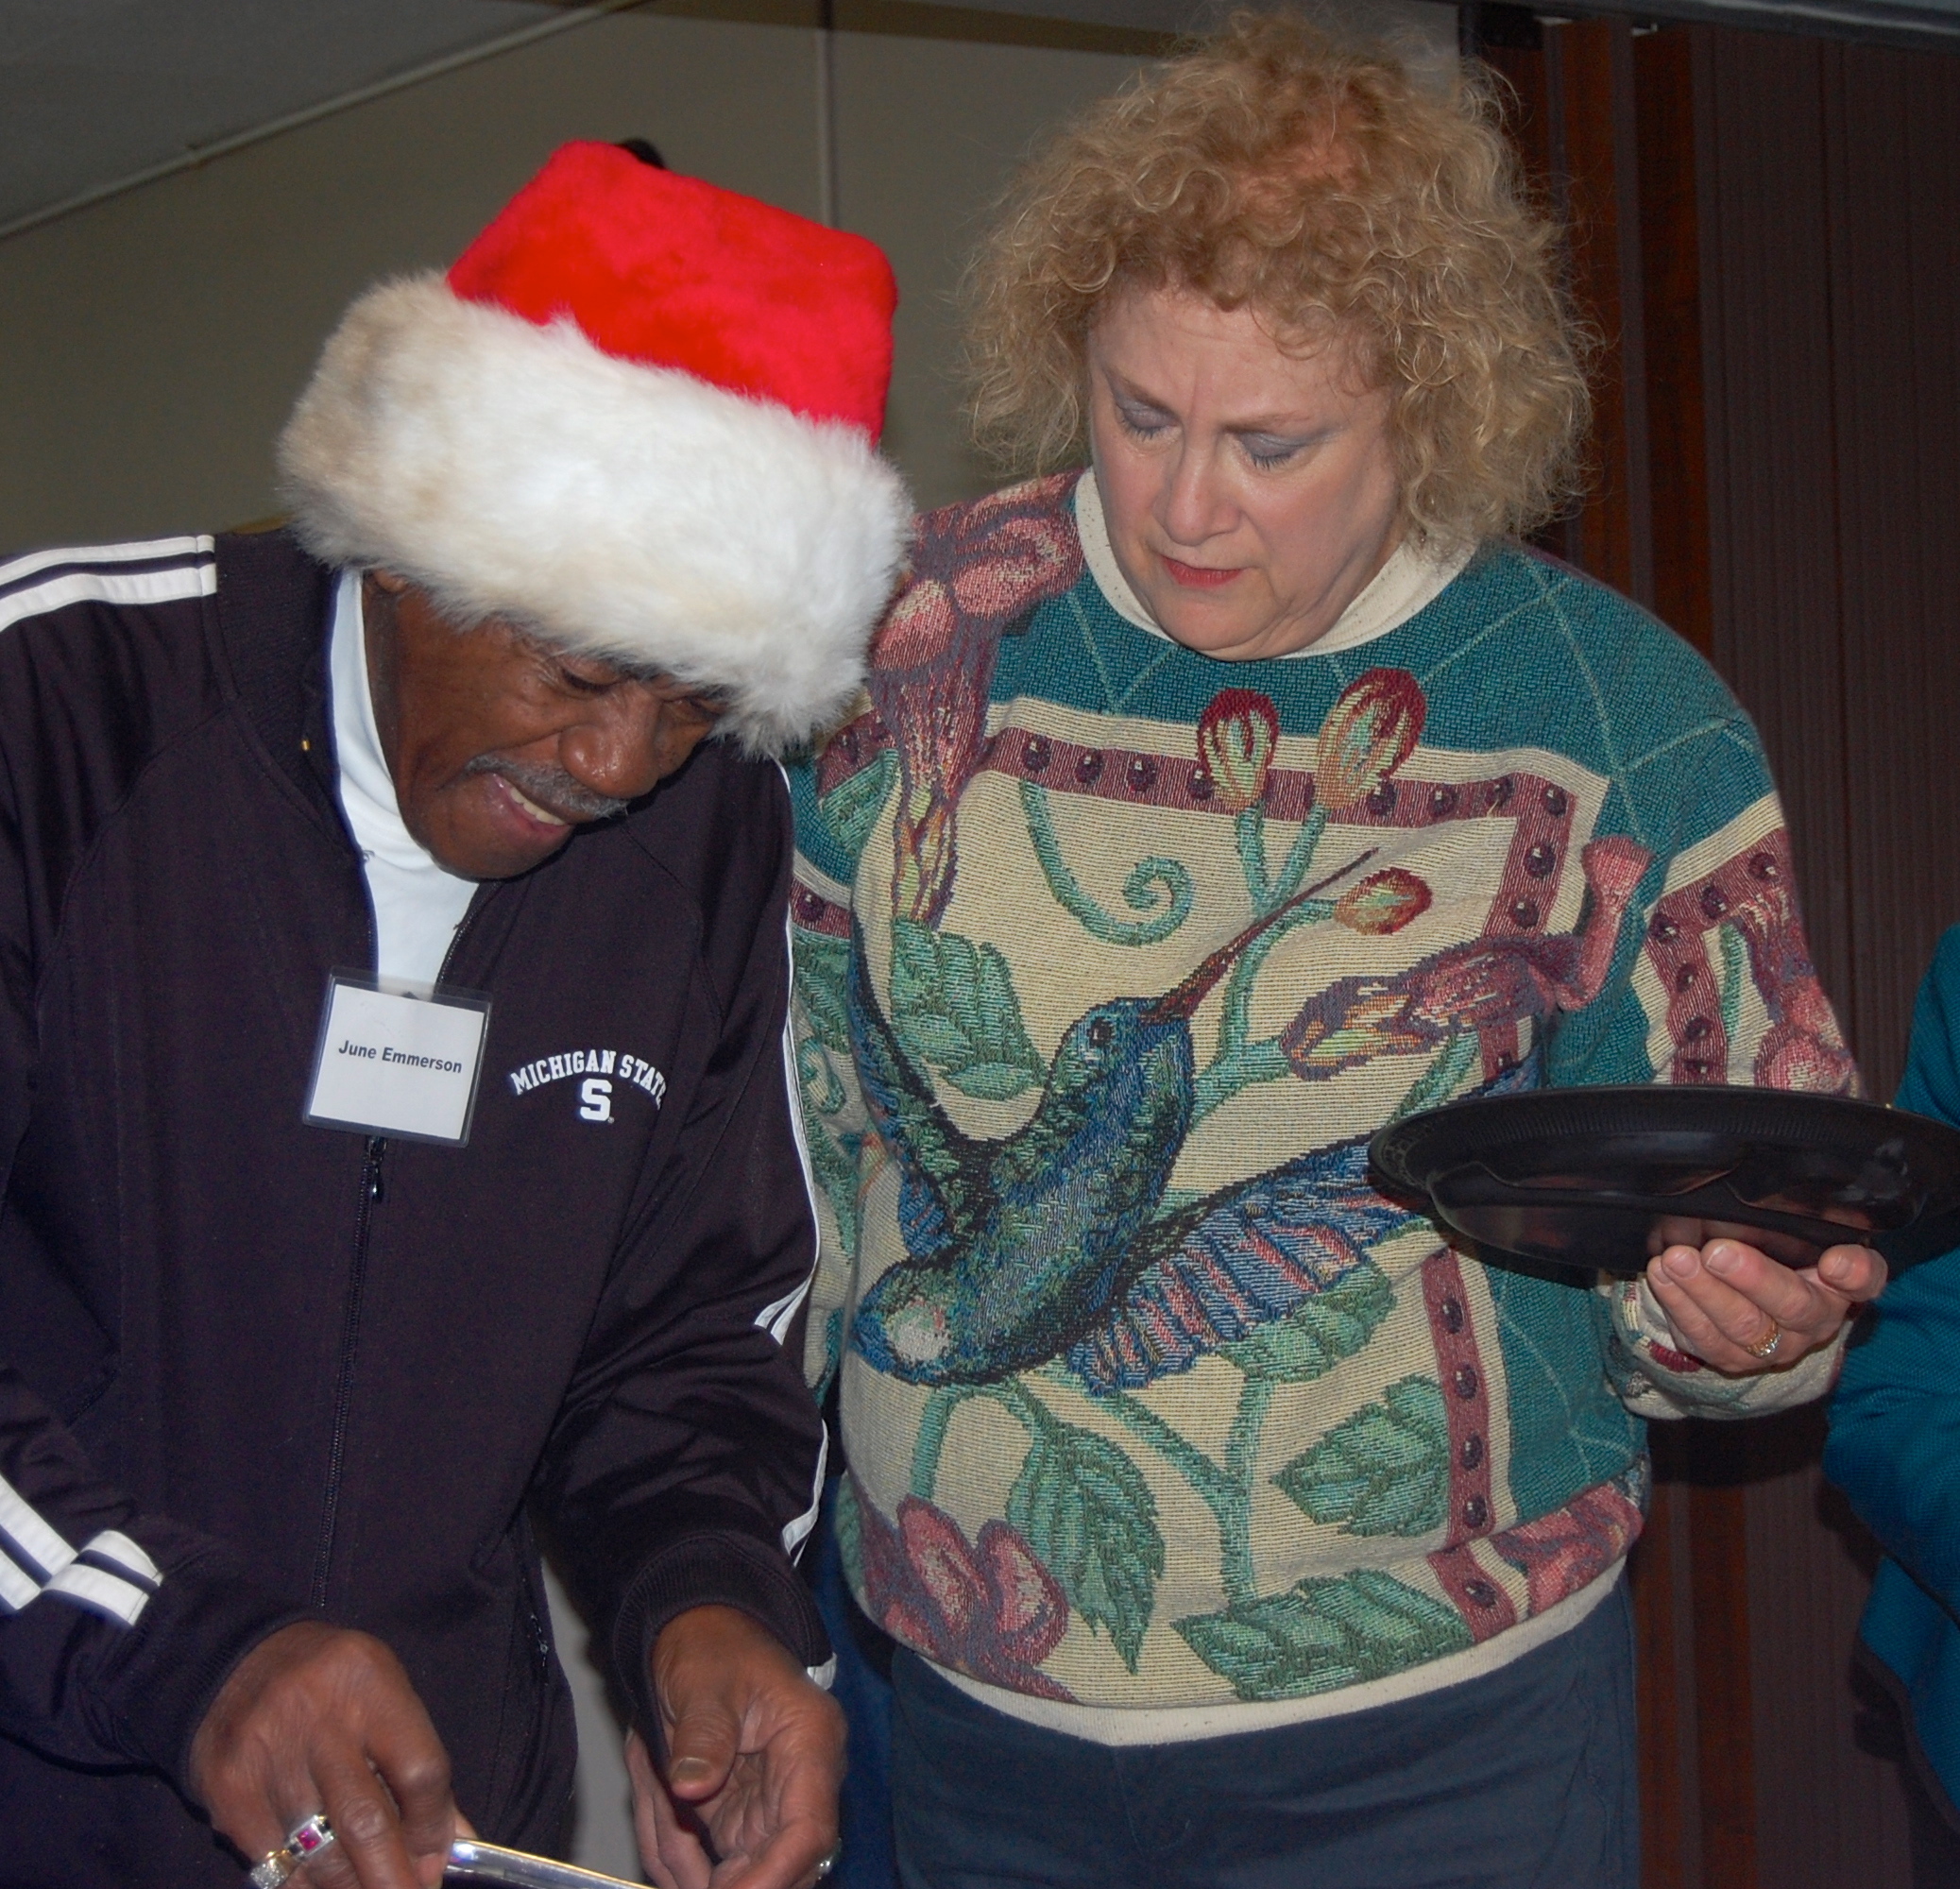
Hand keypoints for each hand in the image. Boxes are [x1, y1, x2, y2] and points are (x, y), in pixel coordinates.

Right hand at [188, 1621, 457, 1888]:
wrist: (236, 1660)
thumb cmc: (331, 1685)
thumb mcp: (385, 1695)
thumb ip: (415, 1763)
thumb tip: (452, 1840)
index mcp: (371, 1685)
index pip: (419, 1770)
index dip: (433, 1827)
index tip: (436, 1864)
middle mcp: (319, 1718)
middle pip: (367, 1821)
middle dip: (393, 1877)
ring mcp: (268, 1754)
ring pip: (318, 1850)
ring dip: (350, 1886)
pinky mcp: (226, 1787)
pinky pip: (272, 1860)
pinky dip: (304, 1884)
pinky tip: (321, 1885)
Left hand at [627, 1605, 843, 1888]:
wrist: (701, 1636)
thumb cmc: (713, 1648)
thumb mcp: (704, 1679)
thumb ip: (704, 1732)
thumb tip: (691, 1786)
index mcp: (810, 1740)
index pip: (809, 1829)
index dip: (773, 1876)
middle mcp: (800, 1782)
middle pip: (778, 1865)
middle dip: (726, 1879)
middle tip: (677, 1861)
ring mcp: (769, 1806)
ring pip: (737, 1871)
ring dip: (684, 1856)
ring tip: (654, 1787)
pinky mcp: (740, 1819)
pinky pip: (709, 1860)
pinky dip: (675, 1851)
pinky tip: (657, 1802)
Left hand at [1645, 1236, 1886, 1373]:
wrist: (1748, 1302)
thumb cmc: (1777, 1257)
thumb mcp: (1794, 1235)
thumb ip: (1798, 1219)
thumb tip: (1781, 1195)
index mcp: (1840, 1284)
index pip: (1865, 1279)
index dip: (1854, 1273)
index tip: (1834, 1261)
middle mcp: (1814, 1320)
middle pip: (1793, 1306)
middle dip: (1753, 1278)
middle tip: (1717, 1253)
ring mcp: (1774, 1346)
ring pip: (1743, 1327)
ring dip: (1704, 1291)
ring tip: (1677, 1261)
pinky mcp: (1732, 1358)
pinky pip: (1705, 1338)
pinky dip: (1679, 1305)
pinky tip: (1663, 1277)